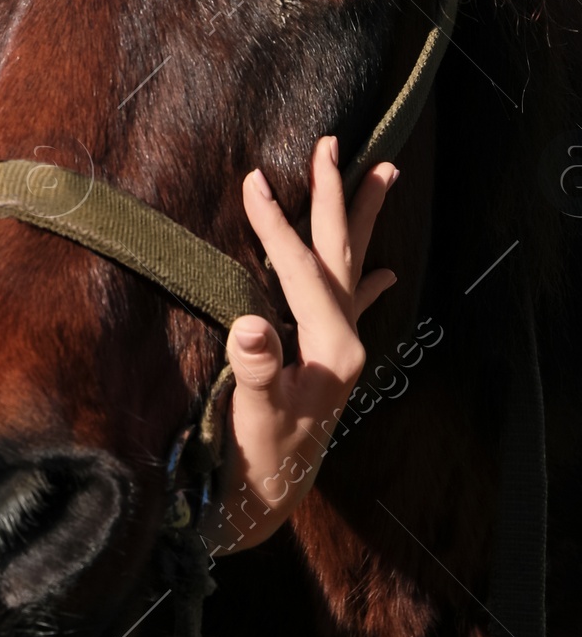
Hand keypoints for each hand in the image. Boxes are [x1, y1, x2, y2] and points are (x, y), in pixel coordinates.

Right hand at [202, 136, 398, 555]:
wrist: (272, 493)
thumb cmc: (261, 453)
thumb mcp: (255, 411)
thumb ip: (257, 367)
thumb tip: (250, 324)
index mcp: (331, 346)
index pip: (301, 271)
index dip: (276, 226)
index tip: (253, 182)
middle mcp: (345, 339)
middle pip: (341, 253)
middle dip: (338, 197)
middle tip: (335, 144)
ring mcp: (342, 346)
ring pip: (352, 266)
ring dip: (365, 220)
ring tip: (384, 172)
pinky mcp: (331, 357)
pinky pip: (354, 303)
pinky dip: (368, 281)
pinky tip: (385, 270)